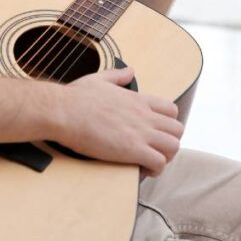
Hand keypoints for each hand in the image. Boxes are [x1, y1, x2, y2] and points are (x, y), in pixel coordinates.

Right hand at [57, 68, 182, 176]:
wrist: (63, 111)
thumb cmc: (75, 97)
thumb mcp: (98, 79)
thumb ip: (117, 76)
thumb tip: (129, 71)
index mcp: (137, 100)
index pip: (171, 110)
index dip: (167, 123)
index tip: (155, 132)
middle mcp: (144, 115)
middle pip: (178, 130)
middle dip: (170, 142)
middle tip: (154, 150)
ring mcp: (140, 132)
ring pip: (174, 147)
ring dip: (165, 157)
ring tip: (149, 161)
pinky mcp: (132, 150)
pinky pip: (159, 162)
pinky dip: (155, 169)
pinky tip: (142, 169)